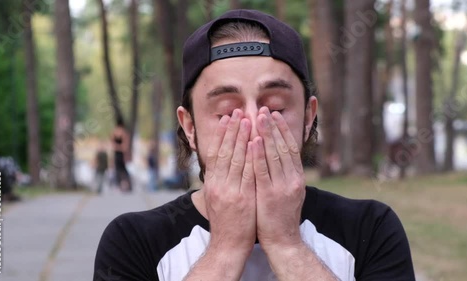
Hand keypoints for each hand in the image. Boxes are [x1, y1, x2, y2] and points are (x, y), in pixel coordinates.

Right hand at [203, 109, 255, 257]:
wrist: (228, 244)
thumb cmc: (225, 220)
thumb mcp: (216, 197)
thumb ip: (219, 178)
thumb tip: (222, 161)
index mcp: (211, 182)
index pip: (215, 153)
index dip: (221, 134)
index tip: (227, 118)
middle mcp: (218, 184)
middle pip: (225, 151)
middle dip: (232, 130)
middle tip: (238, 112)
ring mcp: (230, 191)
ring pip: (236, 158)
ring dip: (242, 137)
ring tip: (247, 119)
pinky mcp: (242, 198)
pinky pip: (247, 173)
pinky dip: (251, 155)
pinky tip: (255, 141)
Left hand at [252, 107, 305, 251]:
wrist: (283, 241)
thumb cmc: (281, 216)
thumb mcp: (289, 192)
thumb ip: (285, 174)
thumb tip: (279, 156)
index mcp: (297, 177)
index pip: (290, 148)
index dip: (282, 130)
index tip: (274, 115)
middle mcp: (292, 179)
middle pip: (283, 147)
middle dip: (273, 127)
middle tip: (264, 110)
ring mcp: (282, 187)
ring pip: (274, 155)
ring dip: (265, 135)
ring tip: (258, 118)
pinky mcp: (269, 195)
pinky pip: (262, 171)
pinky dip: (258, 155)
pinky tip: (253, 142)